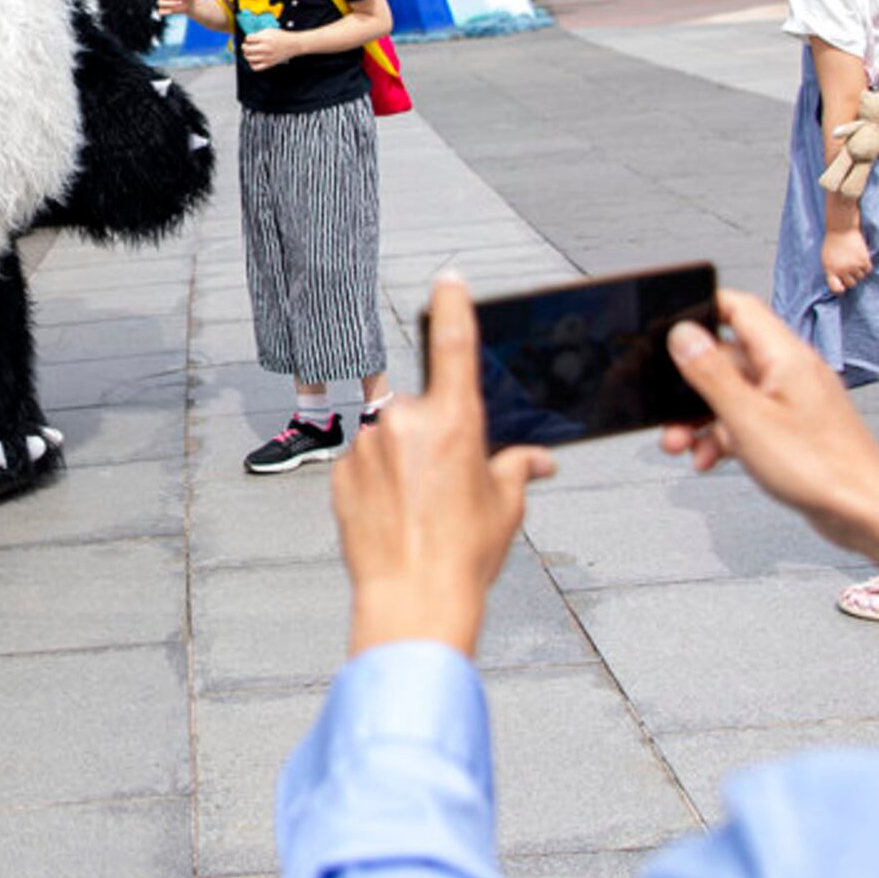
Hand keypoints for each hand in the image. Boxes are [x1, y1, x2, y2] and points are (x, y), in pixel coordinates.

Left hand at [240, 27, 298, 70]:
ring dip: (247, 55)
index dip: (247, 38)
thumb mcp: (270, 30)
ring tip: (249, 53)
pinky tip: (253, 60)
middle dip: (244, 46)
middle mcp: (265, 48)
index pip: (248, 38)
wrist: (293, 44)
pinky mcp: (269, 64)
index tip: (249, 39)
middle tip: (246, 46)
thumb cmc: (282, 37)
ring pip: (249, 58)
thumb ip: (259, 33)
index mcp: (265, 39)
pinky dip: (252, 64)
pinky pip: (256, 67)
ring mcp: (267, 57)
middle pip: (247, 49)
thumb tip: (250, 38)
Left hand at [333, 275, 555, 657]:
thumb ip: (517, 469)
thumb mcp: (505, 507)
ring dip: (400, 461)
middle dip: (429, 437)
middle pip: (419, 409)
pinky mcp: (339, 471)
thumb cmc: (465, 553)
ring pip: (388, 437)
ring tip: (416, 510)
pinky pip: (362, 463)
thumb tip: (539, 460)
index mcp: (455, 420)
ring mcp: (367, 444)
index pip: (453, 343)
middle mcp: (405, 421)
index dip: (452, 306)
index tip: (447, 279)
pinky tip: (392, 516)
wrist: (412, 597)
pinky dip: (376, 481)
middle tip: (441, 487)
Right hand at [661, 291, 878, 555]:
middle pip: (726, 358)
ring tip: (682, 443)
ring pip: (733, 394)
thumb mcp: (749, 419)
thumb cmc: (824, 470)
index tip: (668, 325)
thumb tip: (684, 335)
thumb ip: (712, 374)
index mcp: (785, 357)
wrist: (865, 514)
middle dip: (690, 385)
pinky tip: (711, 457)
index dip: (701, 308)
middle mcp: (789, 372)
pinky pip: (747, 419)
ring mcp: (791, 400)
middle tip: (668, 410)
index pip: (738, 308)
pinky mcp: (792, 428)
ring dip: (702, 417)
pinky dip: (724, 436)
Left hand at [821, 227, 872, 293]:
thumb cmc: (832, 244)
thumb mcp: (826, 259)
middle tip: (850, 270)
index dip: (840, 289)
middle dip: (851, 279)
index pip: (836, 288)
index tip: (842, 287)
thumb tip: (840, 283)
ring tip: (855, 262)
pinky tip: (861, 260)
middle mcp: (842, 270)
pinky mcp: (864, 260)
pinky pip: (868, 270)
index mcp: (830, 270)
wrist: (841, 229)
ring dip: (859, 272)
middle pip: (851, 284)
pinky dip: (866, 267)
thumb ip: (832, 271)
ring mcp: (854, 266)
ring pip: (861, 277)